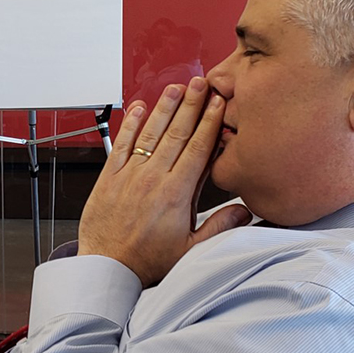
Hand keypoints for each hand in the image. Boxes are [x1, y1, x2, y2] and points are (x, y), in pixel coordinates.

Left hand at [78, 77, 250, 286]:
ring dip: (164, 108)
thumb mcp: (191, 250)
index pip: (198, 148)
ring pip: (150, 134)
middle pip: (176, 133)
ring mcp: (129, 175)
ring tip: (176, 88)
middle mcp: (152, 178)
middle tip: (202, 82)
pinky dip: (129, 124)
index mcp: (175, 193)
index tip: (219, 102)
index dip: (210, 122)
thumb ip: (219, 226)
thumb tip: (246, 209)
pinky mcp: (108, 177)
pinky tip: (138, 107)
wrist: (107, 269)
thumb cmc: (147, 262)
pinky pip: (121, 144)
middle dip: (191, 105)